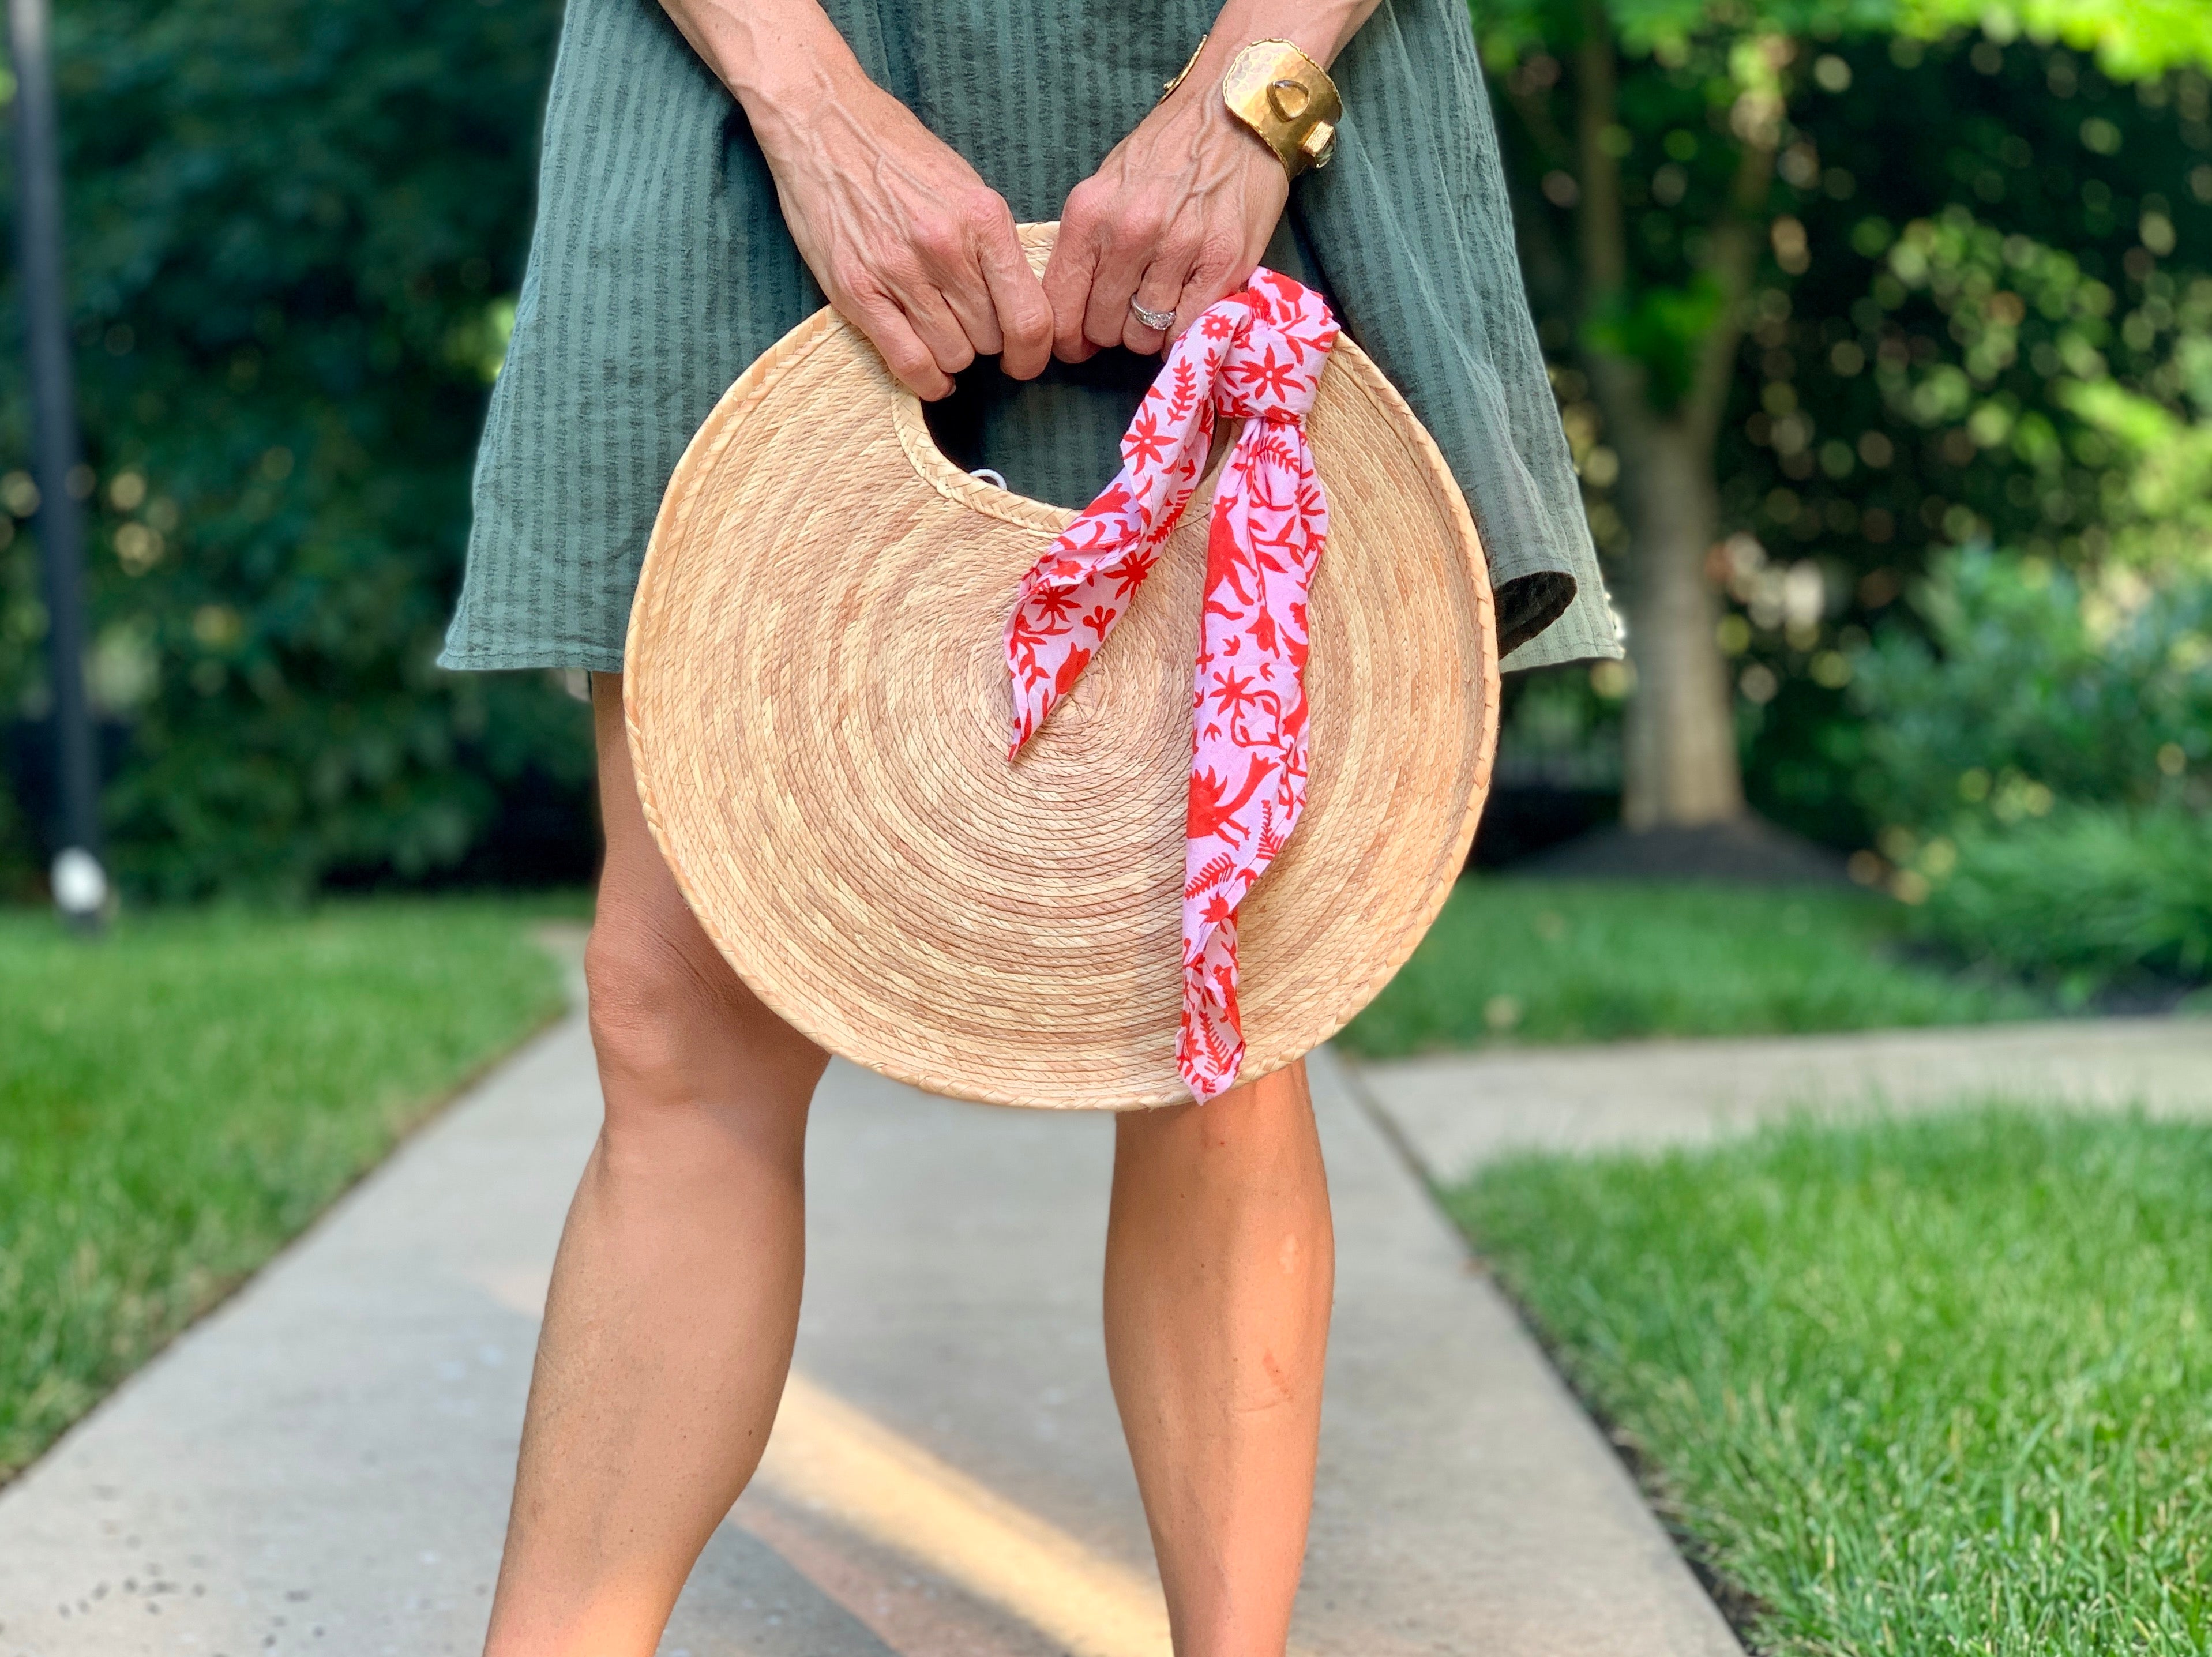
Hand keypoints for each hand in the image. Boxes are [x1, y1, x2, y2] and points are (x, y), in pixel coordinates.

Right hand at [662, 0, 1051, 399]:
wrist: (824, 123)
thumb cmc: (899, 154)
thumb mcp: (966, 187)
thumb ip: (994, 245)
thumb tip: (1021, 304)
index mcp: (984, 220)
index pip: (1029, 318)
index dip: (1033, 353)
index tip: (1027, 359)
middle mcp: (945, 248)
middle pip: (990, 340)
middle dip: (987, 342)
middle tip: (971, 326)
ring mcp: (898, 271)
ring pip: (953, 355)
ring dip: (954, 354)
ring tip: (942, 333)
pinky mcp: (856, 290)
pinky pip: (908, 361)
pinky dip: (926, 379)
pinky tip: (931, 373)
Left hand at [1044, 76, 1287, 360]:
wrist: (1233, 114)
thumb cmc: (1166, 154)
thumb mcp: (1107, 187)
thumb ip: (1088, 245)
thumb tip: (1074, 312)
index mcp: (1090, 214)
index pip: (1062, 307)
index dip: (1069, 339)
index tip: (1080, 344)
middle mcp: (1130, 233)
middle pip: (1103, 328)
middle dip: (1113, 331)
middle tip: (1130, 312)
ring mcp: (1178, 248)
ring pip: (1144, 334)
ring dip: (1150, 330)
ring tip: (1162, 303)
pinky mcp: (1223, 262)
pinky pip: (1187, 328)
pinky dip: (1184, 329)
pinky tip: (1188, 305)